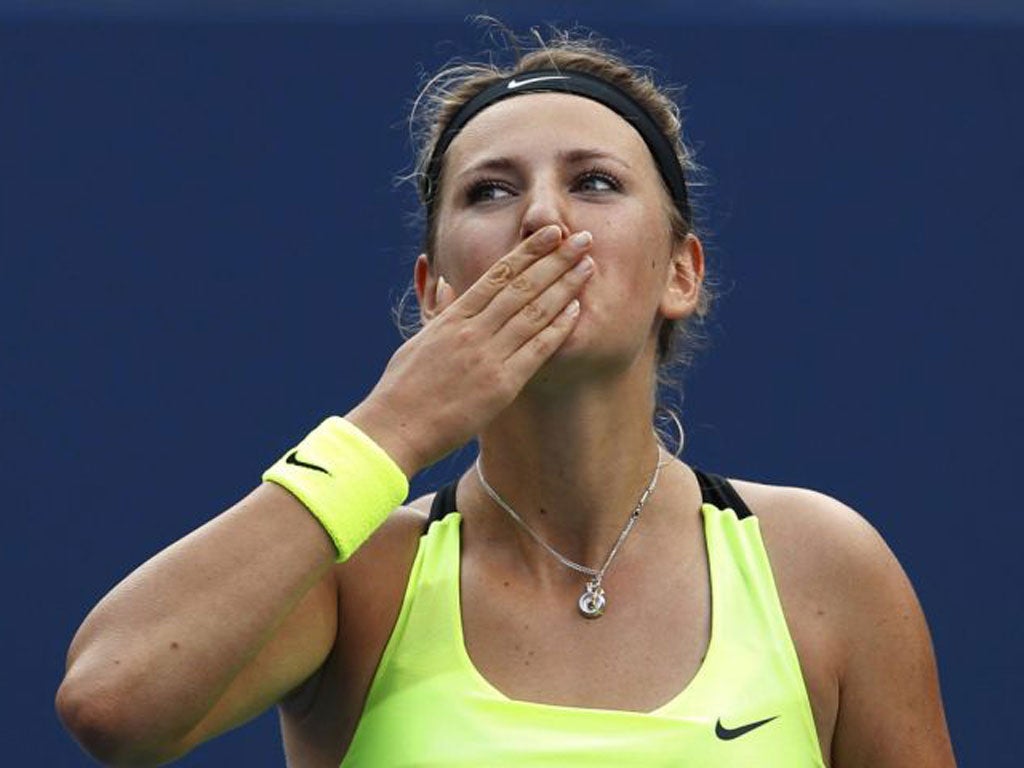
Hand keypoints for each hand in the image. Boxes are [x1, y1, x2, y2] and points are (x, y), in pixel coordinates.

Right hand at [348, 224, 594, 475]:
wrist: (396, 427)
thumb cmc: (402, 388)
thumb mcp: (419, 340)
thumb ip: (439, 311)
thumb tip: (446, 283)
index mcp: (453, 317)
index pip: (498, 274)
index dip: (528, 251)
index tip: (550, 234)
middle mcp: (473, 331)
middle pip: (522, 286)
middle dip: (555, 260)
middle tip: (582, 239)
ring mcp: (488, 357)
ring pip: (534, 312)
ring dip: (564, 287)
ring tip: (587, 266)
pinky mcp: (500, 386)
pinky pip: (536, 351)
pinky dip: (558, 328)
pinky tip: (576, 310)